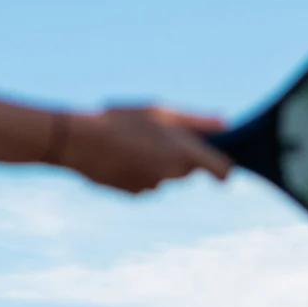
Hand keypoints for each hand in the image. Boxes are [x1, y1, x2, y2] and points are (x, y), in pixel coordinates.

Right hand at [63, 106, 232, 192]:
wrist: (82, 142)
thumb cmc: (122, 120)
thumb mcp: (160, 112)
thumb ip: (196, 121)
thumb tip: (225, 124)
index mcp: (184, 152)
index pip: (221, 171)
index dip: (224, 170)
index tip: (223, 169)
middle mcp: (173, 174)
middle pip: (187, 170)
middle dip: (179, 157)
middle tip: (155, 136)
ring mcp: (154, 186)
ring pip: (164, 175)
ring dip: (155, 162)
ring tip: (132, 142)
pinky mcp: (136, 194)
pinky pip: (145, 182)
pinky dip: (138, 172)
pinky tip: (121, 156)